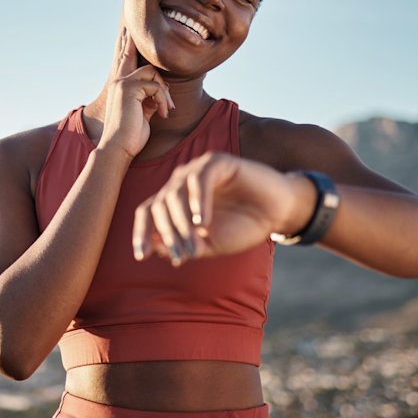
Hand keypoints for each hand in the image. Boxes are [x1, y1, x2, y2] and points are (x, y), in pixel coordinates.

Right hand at [97, 27, 175, 159]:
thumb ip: (149, 98)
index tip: (129, 31)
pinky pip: (156, 85)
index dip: (128, 47)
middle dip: (156, 76)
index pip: (125, 61)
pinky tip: (163, 113)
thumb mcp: (143, 113)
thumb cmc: (131, 136)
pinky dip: (164, 99)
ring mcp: (122, 83)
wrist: (119, 147)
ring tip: (166, 110)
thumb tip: (161, 91)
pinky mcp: (129, 88)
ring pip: (153, 74)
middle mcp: (118, 82)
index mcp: (119, 87)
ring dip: (164, 93)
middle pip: (143, 63)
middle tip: (164, 96)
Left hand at [132, 152, 312, 264]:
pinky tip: (204, 222)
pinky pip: (199, 179)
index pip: (148, 212)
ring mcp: (196, 170)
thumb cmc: (242, 227)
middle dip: (168, 234)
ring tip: (196, 244)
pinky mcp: (216, 162)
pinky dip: (198, 201)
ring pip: (175, 193)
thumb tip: (154, 249)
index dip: (141, 233)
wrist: (277, 213)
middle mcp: (180, 183)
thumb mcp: (210, 244)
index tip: (142, 256)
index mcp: (175, 202)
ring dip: (182, 222)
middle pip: (159, 204)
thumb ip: (184, 246)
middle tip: (180, 256)